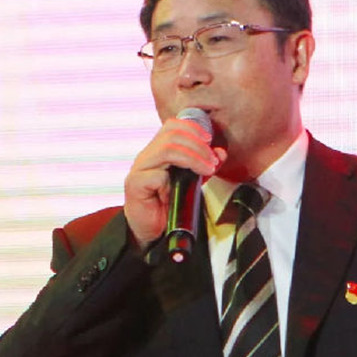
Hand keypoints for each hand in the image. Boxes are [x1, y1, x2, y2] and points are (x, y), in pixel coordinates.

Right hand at [123, 117, 226, 248]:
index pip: (173, 126)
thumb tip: (220, 152)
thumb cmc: (169, 204)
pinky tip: (184, 187)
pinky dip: (174, 178)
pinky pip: (156, 175)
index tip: (210, 141)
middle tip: (212, 161)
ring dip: (193, 158)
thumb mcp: (192, 182)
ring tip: (207, 170)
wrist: (152, 230)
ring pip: (167, 149)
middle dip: (198, 145)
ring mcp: (139, 169)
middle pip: (172, 134)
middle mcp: (147, 156)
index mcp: (158, 151)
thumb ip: (204, 166)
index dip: (193, 129)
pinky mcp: (135, 184)